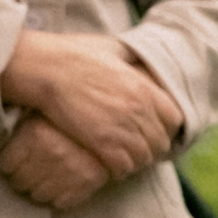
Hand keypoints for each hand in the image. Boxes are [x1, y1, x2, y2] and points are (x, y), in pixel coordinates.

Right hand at [0, 30, 180, 178]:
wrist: (44, 68)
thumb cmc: (70, 54)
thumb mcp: (110, 47)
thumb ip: (130, 56)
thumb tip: (136, 57)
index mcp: (144, 88)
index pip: (173, 119)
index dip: (164, 127)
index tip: (150, 129)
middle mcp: (139, 110)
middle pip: (160, 142)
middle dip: (149, 147)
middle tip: (134, 149)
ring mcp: (122, 128)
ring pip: (143, 158)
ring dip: (134, 161)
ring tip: (121, 159)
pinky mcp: (102, 143)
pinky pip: (123, 166)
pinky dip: (118, 169)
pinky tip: (107, 164)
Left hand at [0, 115, 113, 209]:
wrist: (109, 126)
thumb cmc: (65, 121)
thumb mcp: (37, 116)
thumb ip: (16, 129)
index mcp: (35, 135)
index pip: (6, 165)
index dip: (8, 165)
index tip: (13, 163)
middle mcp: (50, 154)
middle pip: (19, 182)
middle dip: (20, 178)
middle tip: (27, 173)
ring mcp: (69, 171)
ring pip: (38, 196)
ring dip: (38, 189)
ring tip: (43, 179)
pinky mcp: (88, 184)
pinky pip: (61, 203)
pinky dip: (58, 197)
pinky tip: (59, 186)